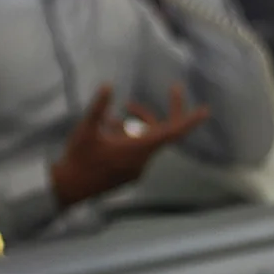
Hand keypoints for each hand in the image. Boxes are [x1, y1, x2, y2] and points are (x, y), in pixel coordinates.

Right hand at [50, 84, 210, 206]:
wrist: (69, 188)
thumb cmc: (79, 158)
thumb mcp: (86, 129)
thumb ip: (99, 107)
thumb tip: (108, 85)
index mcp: (138, 149)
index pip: (173, 133)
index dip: (189, 120)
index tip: (205, 110)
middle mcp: (142, 160)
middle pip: (163, 131)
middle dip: (164, 111)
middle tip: (175, 89)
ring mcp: (136, 168)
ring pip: (146, 139)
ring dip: (135, 124)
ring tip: (109, 119)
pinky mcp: (128, 173)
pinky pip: (136, 150)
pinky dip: (127, 136)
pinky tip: (107, 131)